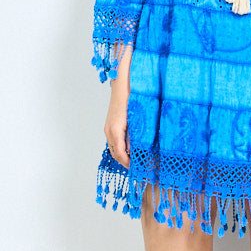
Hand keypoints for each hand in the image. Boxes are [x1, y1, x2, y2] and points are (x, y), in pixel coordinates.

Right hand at [104, 45, 132, 167]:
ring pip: (114, 148)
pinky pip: (113, 141)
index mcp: (116, 130)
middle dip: (127, 163)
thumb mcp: (138, 117)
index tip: (139, 170)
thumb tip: (141, 150)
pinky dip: (121, 148)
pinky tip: (132, 149)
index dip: (129, 164)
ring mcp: (108, 127)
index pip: (121, 154)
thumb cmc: (131, 96)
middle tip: (140, 169)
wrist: (122, 81)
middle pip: (116, 154)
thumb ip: (138, 134)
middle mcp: (109, 130)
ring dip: (124, 156)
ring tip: (137, 161)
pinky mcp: (110, 124)